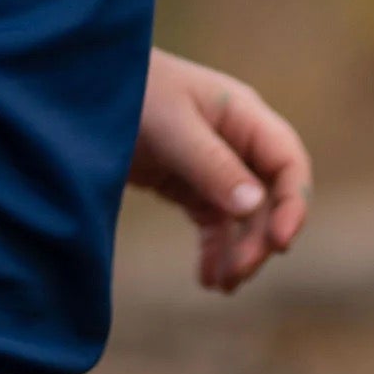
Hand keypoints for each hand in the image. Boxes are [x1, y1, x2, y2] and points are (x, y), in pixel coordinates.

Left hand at [126, 46, 311, 291]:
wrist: (80, 88)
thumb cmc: (132, 92)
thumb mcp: (171, 125)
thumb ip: (211, 163)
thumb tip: (253, 206)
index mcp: (242, 114)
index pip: (287, 161)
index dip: (293, 203)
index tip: (279, 244)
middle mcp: (236, 140)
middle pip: (269, 197)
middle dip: (259, 238)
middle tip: (237, 273)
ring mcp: (213, 164)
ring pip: (244, 217)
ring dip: (240, 251)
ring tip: (223, 285)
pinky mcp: (187, 184)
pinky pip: (214, 224)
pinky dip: (215, 251)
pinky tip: (208, 279)